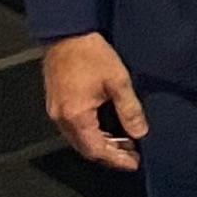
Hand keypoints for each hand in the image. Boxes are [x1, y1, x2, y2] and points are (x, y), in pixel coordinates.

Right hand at [41, 30, 144, 169]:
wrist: (67, 33)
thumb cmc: (90, 53)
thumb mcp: (118, 81)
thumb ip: (129, 109)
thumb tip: (140, 132)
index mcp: (76, 116)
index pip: (97, 150)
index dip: (116, 160)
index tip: (133, 163)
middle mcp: (62, 118)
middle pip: (86, 148)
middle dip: (110, 154)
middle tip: (131, 155)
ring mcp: (56, 111)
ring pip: (79, 139)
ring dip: (101, 143)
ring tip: (124, 142)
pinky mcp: (57, 102)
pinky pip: (74, 127)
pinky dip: (91, 132)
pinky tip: (106, 127)